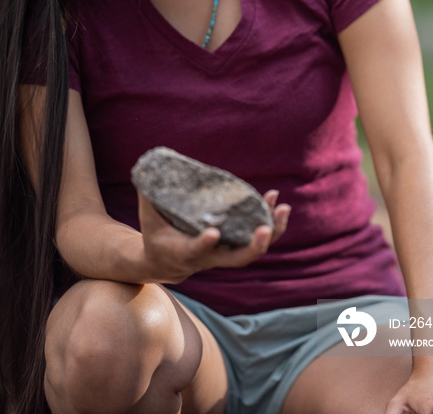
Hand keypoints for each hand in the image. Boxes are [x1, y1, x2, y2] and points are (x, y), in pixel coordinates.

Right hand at [137, 189, 290, 283]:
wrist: (165, 264)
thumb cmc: (156, 235)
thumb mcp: (148, 219)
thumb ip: (149, 196)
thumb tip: (149, 168)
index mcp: (184, 252)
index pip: (195, 251)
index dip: (204, 244)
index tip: (212, 234)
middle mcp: (209, 258)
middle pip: (238, 259)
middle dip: (254, 245)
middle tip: (265, 228)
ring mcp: (225, 255)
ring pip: (253, 250)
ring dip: (272, 231)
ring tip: (283, 208)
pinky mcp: (234, 248)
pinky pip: (256, 239)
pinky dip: (270, 224)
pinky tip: (277, 204)